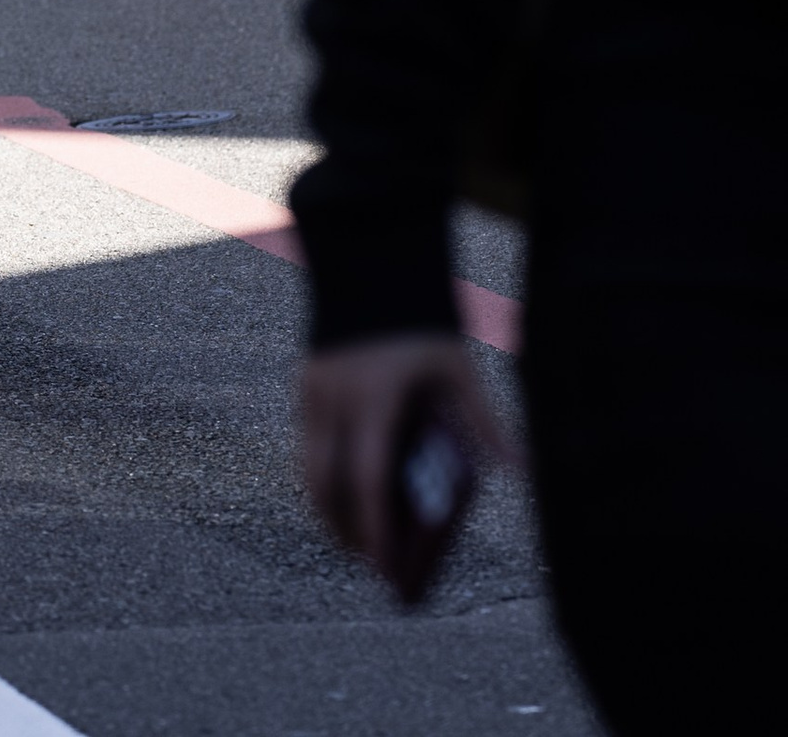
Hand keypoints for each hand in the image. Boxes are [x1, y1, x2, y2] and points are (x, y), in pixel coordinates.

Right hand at [298, 336, 515, 593]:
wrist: (370, 262)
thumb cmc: (420, 319)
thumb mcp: (456, 366)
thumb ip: (484, 418)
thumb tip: (521, 470)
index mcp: (374, 400)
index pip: (368, 480)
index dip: (374, 527)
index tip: (383, 565)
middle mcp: (335, 400)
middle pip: (325, 483)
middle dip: (342, 529)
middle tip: (367, 561)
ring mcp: (313, 391)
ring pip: (307, 466)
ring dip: (326, 506)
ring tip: (352, 535)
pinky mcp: (305, 383)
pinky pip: (306, 442)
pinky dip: (321, 473)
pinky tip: (342, 488)